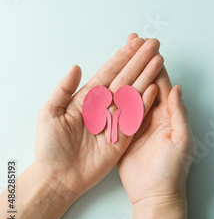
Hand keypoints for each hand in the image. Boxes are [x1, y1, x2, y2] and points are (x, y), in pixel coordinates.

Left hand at [33, 35, 163, 198]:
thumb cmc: (51, 147)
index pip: (109, 72)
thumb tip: (76, 67)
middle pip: (126, 78)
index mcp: (88, 98)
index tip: (134, 42)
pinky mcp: (124, 136)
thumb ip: (63, 89)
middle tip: (153, 44)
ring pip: (134, 93)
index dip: (122, 57)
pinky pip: (137, 116)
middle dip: (139, 60)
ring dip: (147, 76)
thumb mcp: (50, 113)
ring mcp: (116, 120)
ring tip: (158, 60)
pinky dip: (146, 102)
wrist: (59, 177)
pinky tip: (155, 88)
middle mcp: (105, 106)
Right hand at [117, 34, 194, 206]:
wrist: (155, 196)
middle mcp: (154, 116)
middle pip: (145, 82)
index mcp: (169, 115)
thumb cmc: (172, 171)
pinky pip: (119, 111)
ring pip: (131, 93)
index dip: (154, 63)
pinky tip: (106, 82)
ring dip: (125, 73)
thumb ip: (179, 115)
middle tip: (130, 40)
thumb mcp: (182, 141)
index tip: (147, 44)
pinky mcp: (124, 135)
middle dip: (138, 61)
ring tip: (118, 54)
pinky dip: (114, 95)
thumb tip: (176, 88)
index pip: (162, 83)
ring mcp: (138, 124)